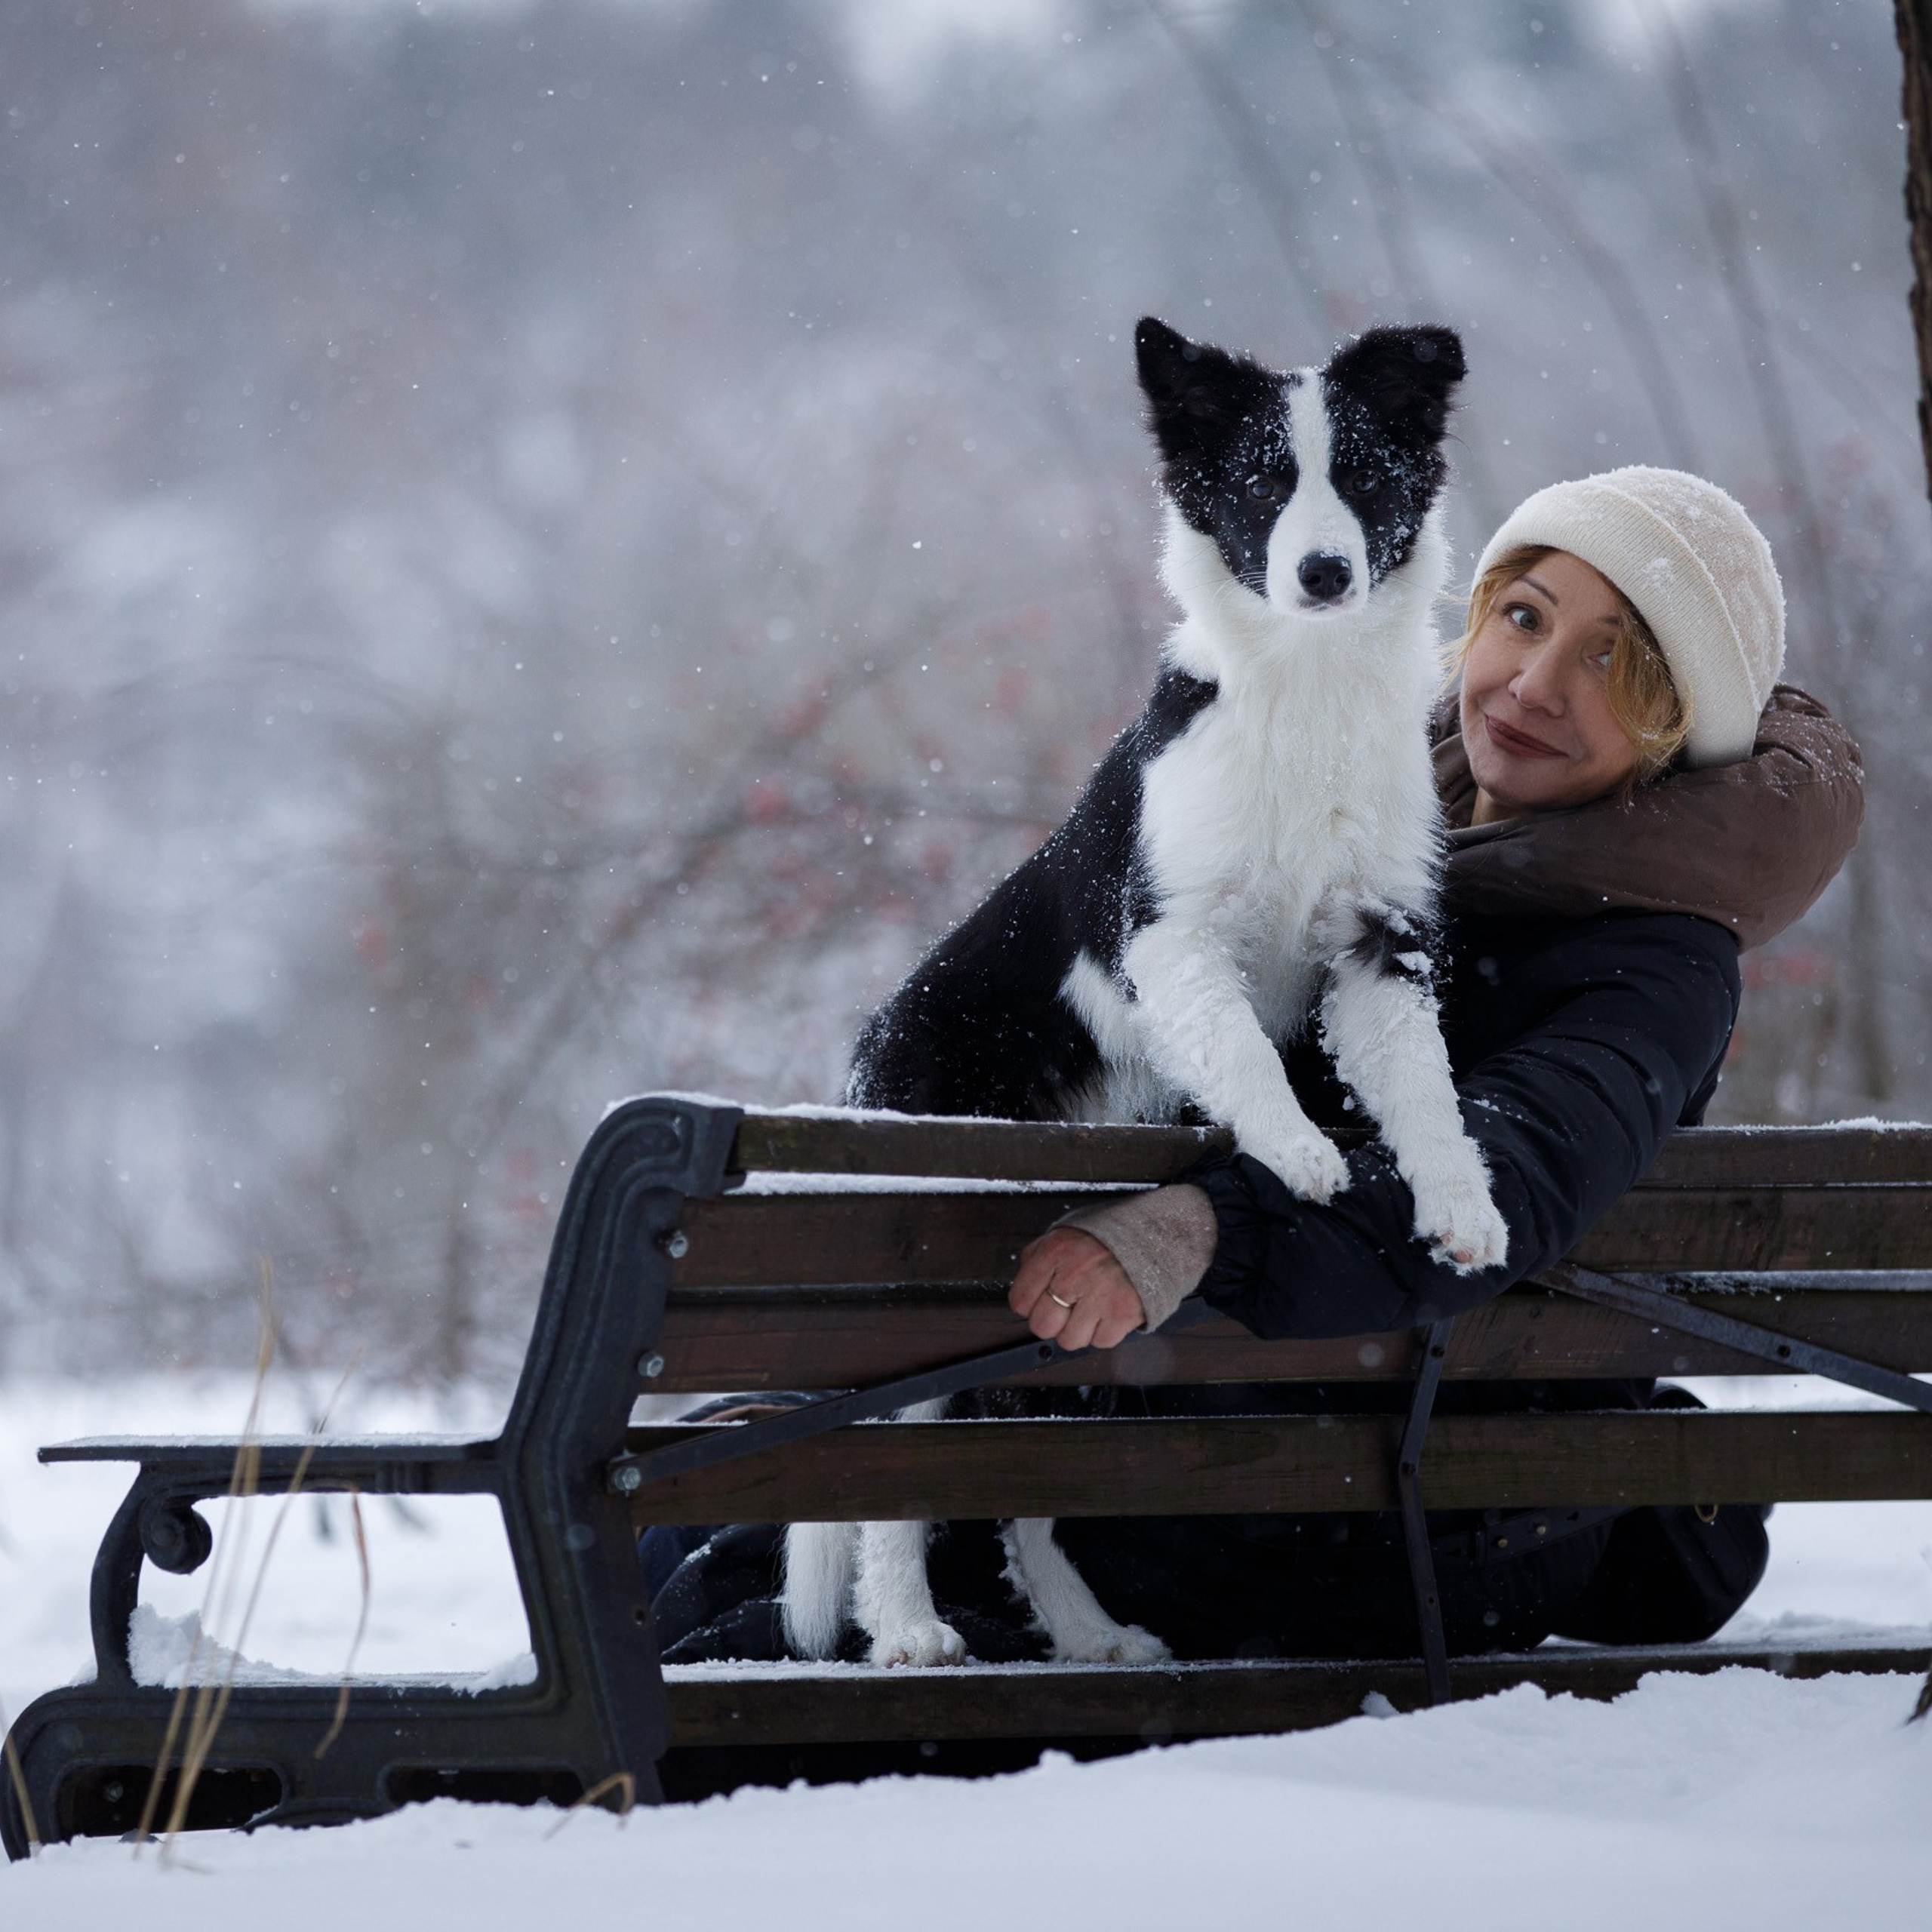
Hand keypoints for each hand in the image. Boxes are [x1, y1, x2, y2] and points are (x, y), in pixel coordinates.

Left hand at [1008, 1226, 1146, 1349]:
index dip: (1029, 1304)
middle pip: (1042, 1326)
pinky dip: (1104, 1331)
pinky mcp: (1122, 1314)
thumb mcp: (1062, 1235)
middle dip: (1051, 1320)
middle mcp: (1074, 1275)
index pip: (1020, 1300)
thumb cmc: (1104, 1240)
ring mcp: (1099, 1296)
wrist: (1151, 1236)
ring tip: (1089, 1308)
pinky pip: (1100, 1342)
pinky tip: (1107, 1311)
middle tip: (1066, 1308)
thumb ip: (1036, 1257)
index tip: (1040, 1299)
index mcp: (1055, 1253)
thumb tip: (1022, 1288)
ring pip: (1069, 1340)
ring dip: (1078, 1329)